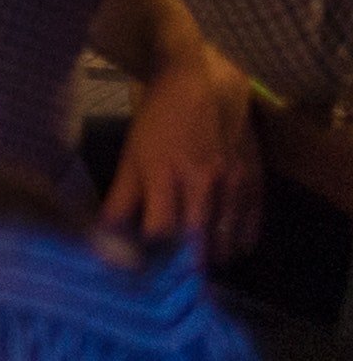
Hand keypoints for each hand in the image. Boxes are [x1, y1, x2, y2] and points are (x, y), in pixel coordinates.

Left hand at [109, 59, 264, 261]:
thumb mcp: (131, 155)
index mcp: (163, 173)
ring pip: (226, 238)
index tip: (145, 263)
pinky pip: (252, 224)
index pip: (159, 229)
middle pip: (196, 240)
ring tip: (200, 265)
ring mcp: (231, 183)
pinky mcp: (254, 181)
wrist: (201, 86)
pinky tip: (231, 250)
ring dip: (214, 258)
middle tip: (176, 275)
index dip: (152, 251)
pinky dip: (241, 242)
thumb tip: (105, 232)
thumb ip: (122, 197)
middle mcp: (200, 181)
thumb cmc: (158, 122)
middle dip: (186, 264)